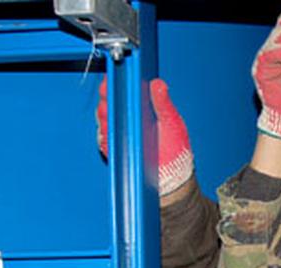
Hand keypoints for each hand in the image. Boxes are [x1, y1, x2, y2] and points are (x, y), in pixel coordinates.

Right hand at [96, 76, 193, 196]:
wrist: (173, 177)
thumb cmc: (176, 151)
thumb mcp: (172, 122)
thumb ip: (164, 103)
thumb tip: (158, 84)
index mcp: (144, 109)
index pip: (126, 92)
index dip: (118, 83)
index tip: (115, 78)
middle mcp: (130, 120)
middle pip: (112, 102)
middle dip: (107, 96)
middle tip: (107, 91)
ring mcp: (122, 134)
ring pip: (105, 118)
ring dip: (104, 112)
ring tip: (108, 109)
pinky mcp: (116, 148)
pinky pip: (104, 138)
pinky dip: (104, 132)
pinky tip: (108, 127)